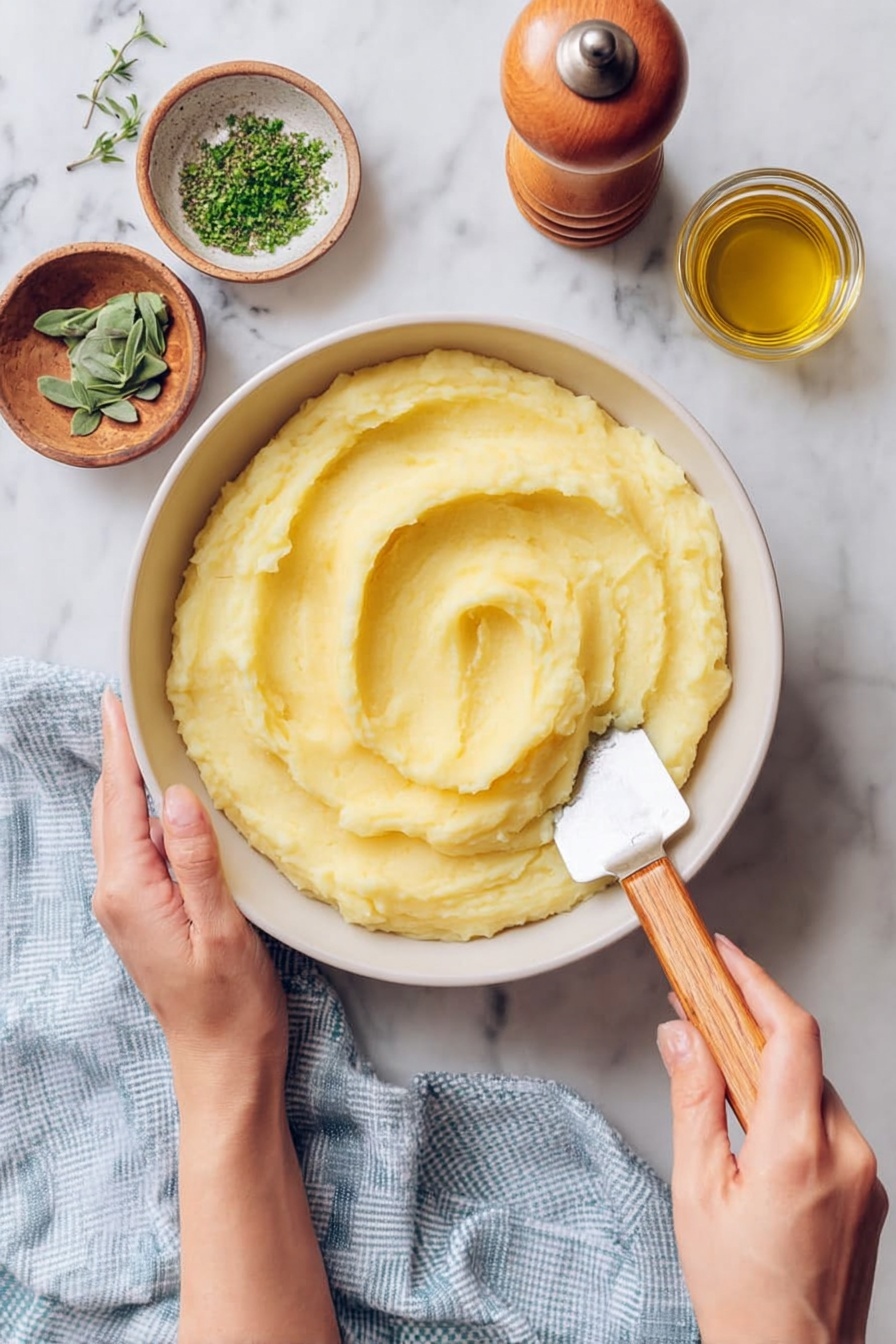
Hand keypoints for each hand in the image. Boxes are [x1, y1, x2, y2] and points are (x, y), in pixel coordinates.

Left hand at [92, 689, 340, 1343]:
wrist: (222, 1066)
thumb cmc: (230, 1006)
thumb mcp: (221, 929)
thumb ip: (196, 861)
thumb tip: (178, 796)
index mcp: (129, 891)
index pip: (120, 803)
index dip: (121, 749)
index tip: (116, 701)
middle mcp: (117, 895)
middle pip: (113, 810)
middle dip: (121, 758)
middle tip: (132, 706)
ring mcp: (128, 908)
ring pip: (125, 829)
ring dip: (135, 787)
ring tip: (151, 743)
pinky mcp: (146, 917)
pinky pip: (140, 852)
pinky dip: (150, 818)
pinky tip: (173, 806)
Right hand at [658, 935, 886, 1343]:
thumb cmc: (740, 1294)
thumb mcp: (697, 1191)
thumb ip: (693, 1100)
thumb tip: (682, 1034)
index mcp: (796, 1149)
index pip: (790, 1032)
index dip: (755, 982)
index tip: (722, 955)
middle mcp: (846, 1154)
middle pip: (801, 1058)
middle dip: (750, 1028)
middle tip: (700, 1010)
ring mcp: (866, 1175)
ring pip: (815, 1093)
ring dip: (771, 1074)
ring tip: (721, 1081)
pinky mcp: (871, 1193)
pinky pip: (831, 1128)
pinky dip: (793, 1112)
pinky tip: (757, 1133)